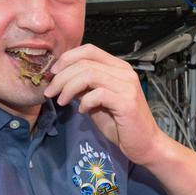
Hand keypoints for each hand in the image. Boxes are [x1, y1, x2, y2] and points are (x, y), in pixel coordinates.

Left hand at [43, 44, 166, 164]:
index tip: (53, 73)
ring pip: (88, 74)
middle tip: (50, 91)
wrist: (145, 144)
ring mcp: (127, 86)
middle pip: (85, 62)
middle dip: (61, 76)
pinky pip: (98, 93)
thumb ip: (84, 87)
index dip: (67, 58)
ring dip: (68, 87)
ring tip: (61, 101)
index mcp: (118, 68)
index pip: (89, 49)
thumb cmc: (121, 125)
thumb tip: (62, 78)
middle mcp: (124, 72)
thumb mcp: (97, 102)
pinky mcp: (126, 102)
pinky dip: (84, 101)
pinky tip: (82, 111)